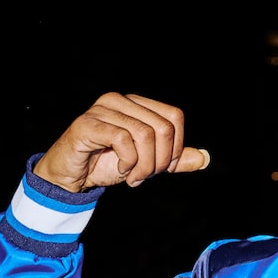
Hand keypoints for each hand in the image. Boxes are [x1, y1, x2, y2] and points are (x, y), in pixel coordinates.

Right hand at [32, 93, 209, 192]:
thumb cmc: (107, 164)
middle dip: (162, 160)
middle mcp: (120, 100)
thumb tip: (205, 158)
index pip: (174, 116)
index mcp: (136, 103)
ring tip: (134, 177)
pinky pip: (123, 140)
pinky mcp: (87, 124)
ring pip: (145, 134)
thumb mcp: (147, 163)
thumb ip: (175, 160)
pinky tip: (121, 171)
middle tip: (147, 176)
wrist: (71, 175)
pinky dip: (128, 163)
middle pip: (163, 127)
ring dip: (145, 166)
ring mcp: (102, 109)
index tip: (164, 168)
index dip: (177, 146)